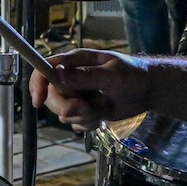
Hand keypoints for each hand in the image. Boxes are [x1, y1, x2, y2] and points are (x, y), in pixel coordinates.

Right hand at [28, 48, 148, 131]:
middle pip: (51, 97)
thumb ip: (85, 75)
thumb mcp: (111, 74)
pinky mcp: (84, 110)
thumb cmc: (133, 75)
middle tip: (88, 109)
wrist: (148, 91)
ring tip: (101, 109)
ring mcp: (77, 95)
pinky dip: (88, 123)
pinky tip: (102, 115)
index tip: (39, 101)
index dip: (38, 85)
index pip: (45, 69)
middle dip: (68, 107)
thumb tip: (58, 73)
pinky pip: (75, 122)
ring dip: (82, 116)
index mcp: (75, 62)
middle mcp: (72, 78)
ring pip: (63, 113)